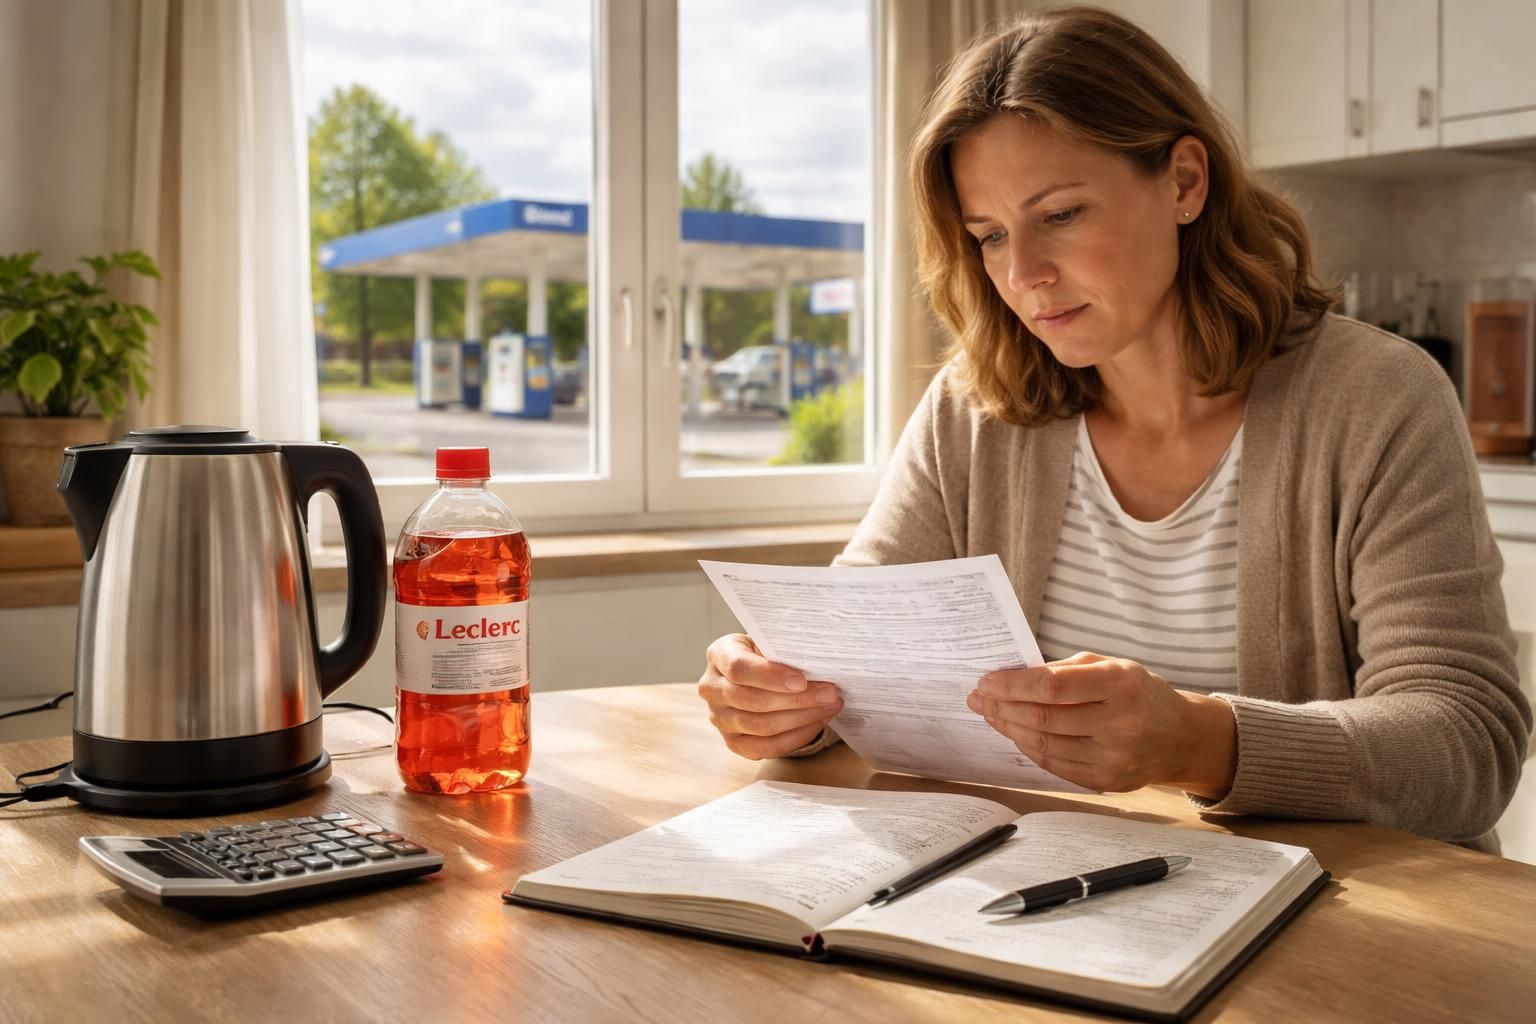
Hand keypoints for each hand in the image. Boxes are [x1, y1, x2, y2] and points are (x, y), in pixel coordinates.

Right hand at [697, 633, 842, 759]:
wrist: (755, 673)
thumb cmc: (765, 653)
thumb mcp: (768, 641)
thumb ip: (783, 650)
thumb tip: (818, 664)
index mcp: (718, 655)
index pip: (739, 668)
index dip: (771, 676)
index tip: (802, 680)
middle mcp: (712, 688)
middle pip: (753, 701)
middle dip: (798, 700)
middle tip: (830, 694)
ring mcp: (719, 719)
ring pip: (762, 726)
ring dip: (802, 718)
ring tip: (829, 707)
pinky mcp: (733, 742)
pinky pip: (767, 747)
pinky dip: (796, 737)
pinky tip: (817, 723)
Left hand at [965, 652, 1236, 797]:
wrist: (1182, 737)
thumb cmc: (1138, 692)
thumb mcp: (1112, 665)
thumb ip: (1065, 669)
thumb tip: (1013, 677)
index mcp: (1120, 684)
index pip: (1051, 687)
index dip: (1011, 685)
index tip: (985, 681)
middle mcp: (1120, 723)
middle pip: (1043, 718)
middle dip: (1002, 707)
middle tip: (977, 698)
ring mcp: (1114, 757)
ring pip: (1044, 745)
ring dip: (1009, 728)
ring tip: (990, 715)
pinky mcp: (1107, 781)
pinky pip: (1055, 765)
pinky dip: (1029, 748)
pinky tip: (1016, 734)